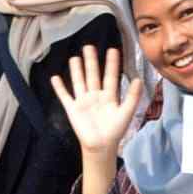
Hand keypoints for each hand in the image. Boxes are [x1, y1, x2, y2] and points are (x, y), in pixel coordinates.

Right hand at [50, 44, 141, 159]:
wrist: (101, 146)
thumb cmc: (115, 131)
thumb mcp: (126, 113)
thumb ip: (132, 97)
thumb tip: (138, 79)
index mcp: (109, 96)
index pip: (111, 77)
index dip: (112, 64)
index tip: (113, 50)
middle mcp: (95, 96)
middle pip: (93, 75)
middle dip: (91, 61)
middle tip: (89, 46)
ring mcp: (83, 101)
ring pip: (79, 82)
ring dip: (77, 70)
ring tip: (74, 57)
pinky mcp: (72, 109)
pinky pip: (65, 96)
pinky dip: (59, 88)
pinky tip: (55, 77)